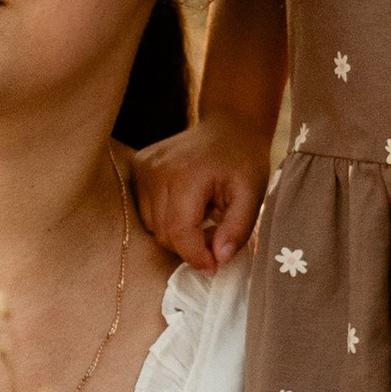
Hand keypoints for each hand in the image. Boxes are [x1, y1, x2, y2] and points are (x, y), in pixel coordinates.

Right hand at [130, 111, 273, 270]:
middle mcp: (156, 171)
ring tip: (203, 217)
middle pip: (164, 234)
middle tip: (216, 233)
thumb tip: (219, 259)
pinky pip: (147, 212)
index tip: (214, 266)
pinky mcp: (138, 168)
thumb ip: (238, 229)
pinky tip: (187, 205)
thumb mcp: (253, 196)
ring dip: (178, 233)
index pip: (178, 232)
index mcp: (186, 176)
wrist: (229, 125)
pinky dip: (166, 218)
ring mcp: (143, 168)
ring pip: (153, 226)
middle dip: (190, 245)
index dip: (195, 256)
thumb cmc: (243, 161)